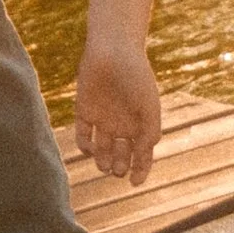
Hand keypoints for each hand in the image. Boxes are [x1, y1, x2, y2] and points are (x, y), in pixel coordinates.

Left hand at [75, 41, 163, 185]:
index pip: (142, 156)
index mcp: (141, 124)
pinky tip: (90, 147)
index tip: (134, 182)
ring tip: (104, 163)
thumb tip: (145, 154)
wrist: (113, 50)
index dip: (140, 172)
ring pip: (101, 152)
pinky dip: (85, 147)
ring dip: (103, 162)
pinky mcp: (84, 111)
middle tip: (118, 168)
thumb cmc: (136, 76)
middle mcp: (122, 125)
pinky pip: (83, 136)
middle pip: (121, 157)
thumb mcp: (149, 107)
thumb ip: (150, 132)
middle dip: (120, 168)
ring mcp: (103, 119)